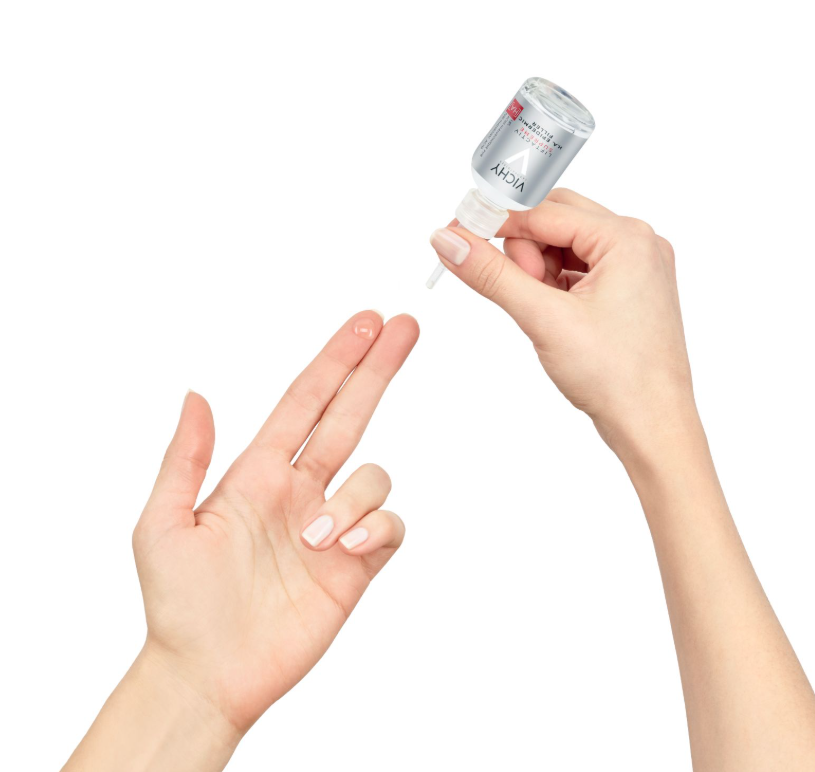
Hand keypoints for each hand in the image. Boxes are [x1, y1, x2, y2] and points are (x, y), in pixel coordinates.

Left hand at [133, 311, 418, 735]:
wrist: (209, 673)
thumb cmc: (179, 602)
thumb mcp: (164, 523)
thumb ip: (184, 458)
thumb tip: (196, 395)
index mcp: (259, 472)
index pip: (306, 400)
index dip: (336, 358)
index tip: (366, 323)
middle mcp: (302, 489)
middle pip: (351, 413)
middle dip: (378, 368)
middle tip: (406, 326)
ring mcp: (333, 524)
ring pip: (374, 477)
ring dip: (354, 499)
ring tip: (317, 540)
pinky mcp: (358, 563)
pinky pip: (391, 525)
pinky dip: (377, 527)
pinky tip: (347, 548)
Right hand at [430, 189, 692, 452]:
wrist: (652, 427)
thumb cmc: (617, 377)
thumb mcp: (543, 319)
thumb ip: (491, 275)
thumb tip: (450, 241)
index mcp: (627, 239)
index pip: (544, 212)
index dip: (498, 224)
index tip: (459, 234)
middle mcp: (638, 244)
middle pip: (556, 220)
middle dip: (524, 250)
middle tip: (515, 289)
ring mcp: (637, 268)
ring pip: (566, 246)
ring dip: (539, 270)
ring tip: (542, 313)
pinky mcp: (630, 291)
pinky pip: (580, 270)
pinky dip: (555, 286)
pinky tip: (553, 316)